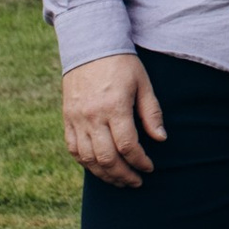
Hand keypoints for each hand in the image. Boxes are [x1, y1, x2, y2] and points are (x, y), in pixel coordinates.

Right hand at [62, 53, 165, 188]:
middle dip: (124, 175)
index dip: (140, 161)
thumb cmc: (122, 63)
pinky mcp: (67, 119)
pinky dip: (86, 163)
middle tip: (136, 182)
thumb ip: (151, 112)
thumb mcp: (143, 83)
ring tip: (120, 181)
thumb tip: (161, 139)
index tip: (149, 168)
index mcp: (114, 106)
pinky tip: (99, 169)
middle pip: (107, 158)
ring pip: (88, 159)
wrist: (90, 45)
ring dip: (105, 175)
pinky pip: (73, 150)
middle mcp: (92, 116)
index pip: (128, 146)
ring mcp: (77, 119)